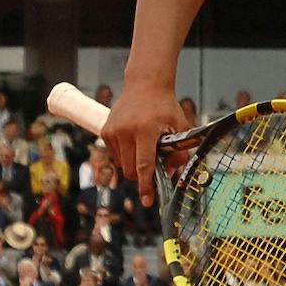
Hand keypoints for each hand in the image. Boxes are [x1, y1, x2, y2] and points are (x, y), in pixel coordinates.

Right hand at [102, 78, 185, 203]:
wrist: (145, 85)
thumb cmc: (165, 106)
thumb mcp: (180, 126)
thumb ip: (179, 152)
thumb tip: (171, 174)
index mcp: (146, 130)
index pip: (144, 165)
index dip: (146, 185)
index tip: (147, 201)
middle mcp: (126, 131)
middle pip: (130, 170)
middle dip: (141, 175)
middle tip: (153, 164)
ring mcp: (113, 131)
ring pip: (121, 165)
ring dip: (133, 164)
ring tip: (144, 146)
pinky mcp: (105, 131)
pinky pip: (115, 155)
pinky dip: (125, 155)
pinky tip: (135, 140)